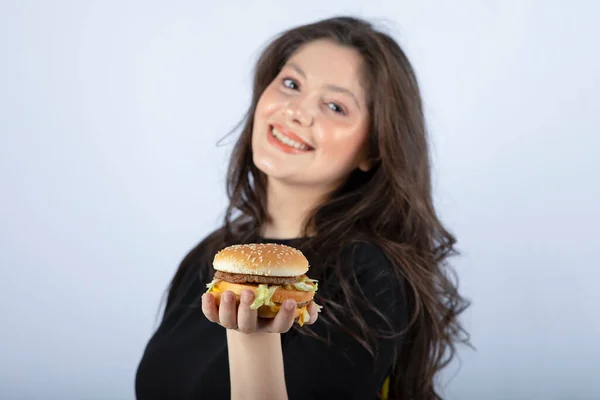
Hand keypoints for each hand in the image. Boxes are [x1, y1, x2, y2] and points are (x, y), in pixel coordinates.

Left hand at [202, 290, 318, 333]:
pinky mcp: (218, 316)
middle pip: (248, 324)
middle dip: (248, 309)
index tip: (289, 301)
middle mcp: (251, 326)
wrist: (250, 305)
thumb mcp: (290, 303)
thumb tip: (313, 306)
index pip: (280, 325)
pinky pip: (211, 315)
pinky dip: (207, 307)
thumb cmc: (274, 302)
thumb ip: (305, 308)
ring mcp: (233, 322)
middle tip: (250, 292)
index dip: (285, 315)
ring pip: (228, 320)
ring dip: (227, 307)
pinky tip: (207, 294)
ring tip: (229, 292)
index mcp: (270, 324)